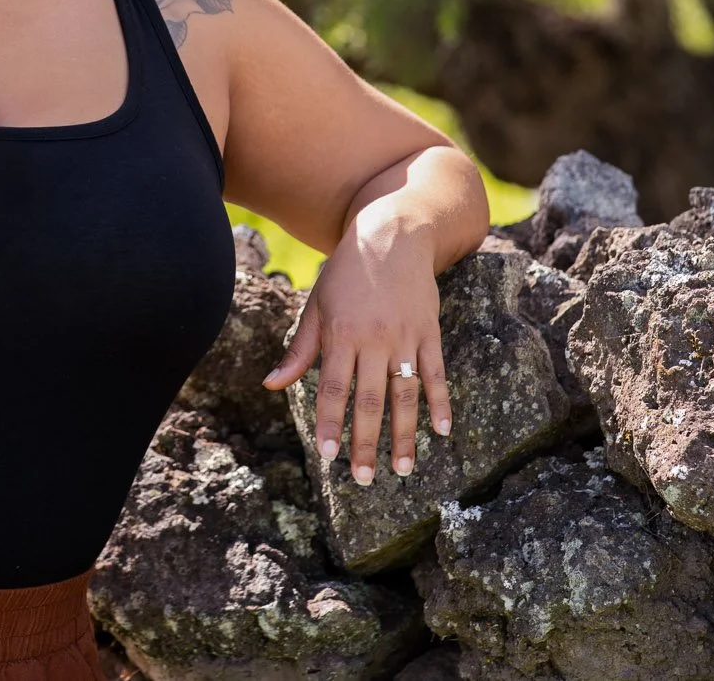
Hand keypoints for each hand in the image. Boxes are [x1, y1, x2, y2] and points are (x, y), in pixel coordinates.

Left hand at [261, 207, 451, 484]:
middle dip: (366, 442)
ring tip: (404, 469)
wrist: (393, 233)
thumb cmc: (346, 272)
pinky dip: (440, 403)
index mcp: (341, 333)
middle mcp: (374, 339)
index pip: (332, 388)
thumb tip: (272, 385)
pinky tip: (441, 432)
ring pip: (405, 394)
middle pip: (370, 399)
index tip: (328, 455)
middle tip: (364, 479)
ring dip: (405, 434)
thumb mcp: (317, 305)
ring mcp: (405, 337)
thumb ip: (300, 349)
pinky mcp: (429, 332)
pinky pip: (436, 374)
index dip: (330, 422)